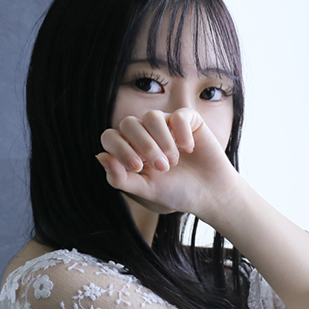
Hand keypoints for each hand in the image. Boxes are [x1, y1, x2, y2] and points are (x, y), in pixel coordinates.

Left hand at [96, 108, 241, 216]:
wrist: (209, 193)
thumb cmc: (176, 193)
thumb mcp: (146, 191)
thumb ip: (121, 178)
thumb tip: (99, 156)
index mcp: (129, 150)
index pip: (110, 137)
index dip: (120, 148)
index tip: (139, 167)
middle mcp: (144, 134)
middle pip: (129, 123)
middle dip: (144, 145)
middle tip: (162, 168)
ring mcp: (165, 125)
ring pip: (152, 116)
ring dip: (162, 141)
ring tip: (174, 161)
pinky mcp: (187, 120)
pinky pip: (178, 115)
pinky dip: (182, 133)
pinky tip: (189, 149)